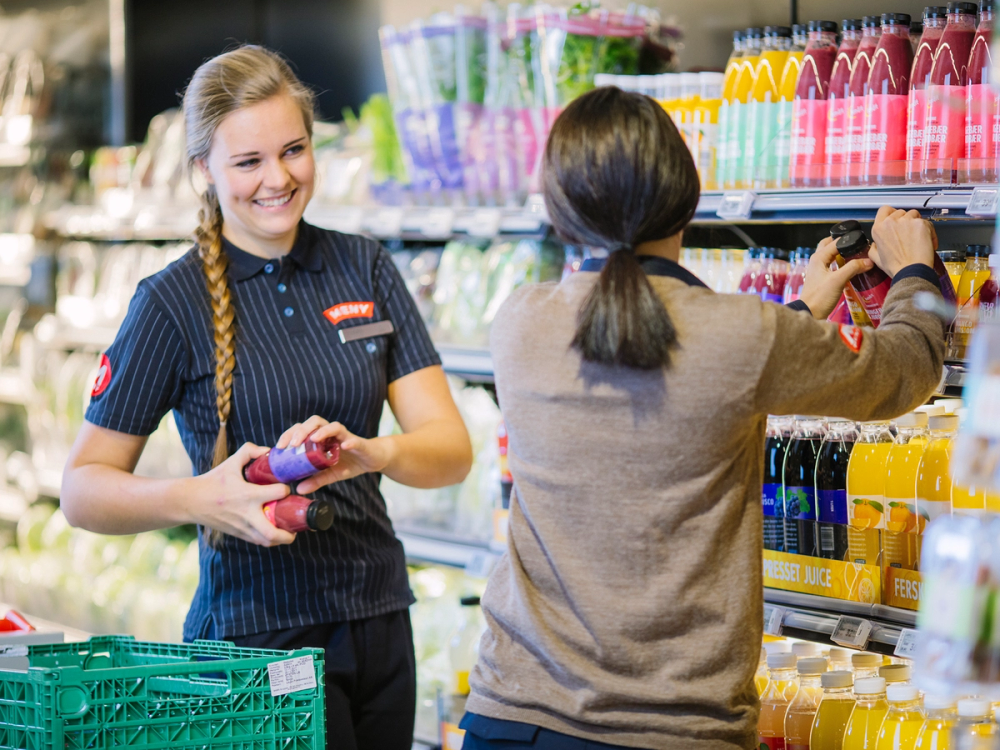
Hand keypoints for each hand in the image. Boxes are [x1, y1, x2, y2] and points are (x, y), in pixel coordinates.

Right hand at [190, 443, 294, 546]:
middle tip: (298, 523)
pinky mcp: (238, 534)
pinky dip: (270, 540)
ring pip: (267, 541)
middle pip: (273, 532)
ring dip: (282, 538)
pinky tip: (276, 531)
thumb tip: (268, 450)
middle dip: (290, 532)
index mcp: (248, 494)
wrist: (191, 501)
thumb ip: (250, 450)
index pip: (278, 493)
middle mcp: (247, 514)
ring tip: (290, 529)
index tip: (287, 487)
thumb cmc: (213, 481)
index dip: (287, 489)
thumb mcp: (231, 462)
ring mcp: (242, 527)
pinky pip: (258, 542)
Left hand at [277, 417, 392, 492]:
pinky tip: (344, 446)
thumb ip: (315, 480)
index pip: (302, 429)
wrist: (373, 460)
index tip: (279, 447)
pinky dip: (349, 441)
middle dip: (301, 431)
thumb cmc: (350, 463)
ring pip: (331, 425)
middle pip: (314, 422)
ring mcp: (346, 436)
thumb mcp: (330, 474)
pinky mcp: (359, 443)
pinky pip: (353, 439)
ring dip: (320, 431)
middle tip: (291, 445)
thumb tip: (298, 489)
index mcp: (321, 438)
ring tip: (312, 439)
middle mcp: (331, 433)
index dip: (289, 434)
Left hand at [799, 236, 875, 319]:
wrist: (810, 313)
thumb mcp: (838, 280)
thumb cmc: (820, 297)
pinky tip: (849, 268)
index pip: (835, 242)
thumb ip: (853, 268)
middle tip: (857, 245)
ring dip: (841, 253)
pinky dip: (840, 263)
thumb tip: (869, 261)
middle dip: (842, 243)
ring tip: (856, 255)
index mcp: (818, 257)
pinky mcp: (821, 278)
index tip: (862, 241)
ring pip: (830, 256)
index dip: (848, 240)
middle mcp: (816, 261)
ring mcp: (818, 270)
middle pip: (829, 246)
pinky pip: (831, 265)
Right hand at [869, 205, 937, 277]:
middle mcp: (891, 222)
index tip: (896, 219)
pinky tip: (927, 241)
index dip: (891, 213)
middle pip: (900, 212)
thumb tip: (875, 244)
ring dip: (916, 223)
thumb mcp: (876, 258)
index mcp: (878, 229)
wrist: (911, 271)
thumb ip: (873, 247)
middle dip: (905, 220)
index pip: (884, 209)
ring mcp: (906, 221)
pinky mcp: (920, 224)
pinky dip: (929, 231)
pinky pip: (926, 222)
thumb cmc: (896, 267)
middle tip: (908, 232)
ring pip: (914, 214)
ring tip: (918, 236)